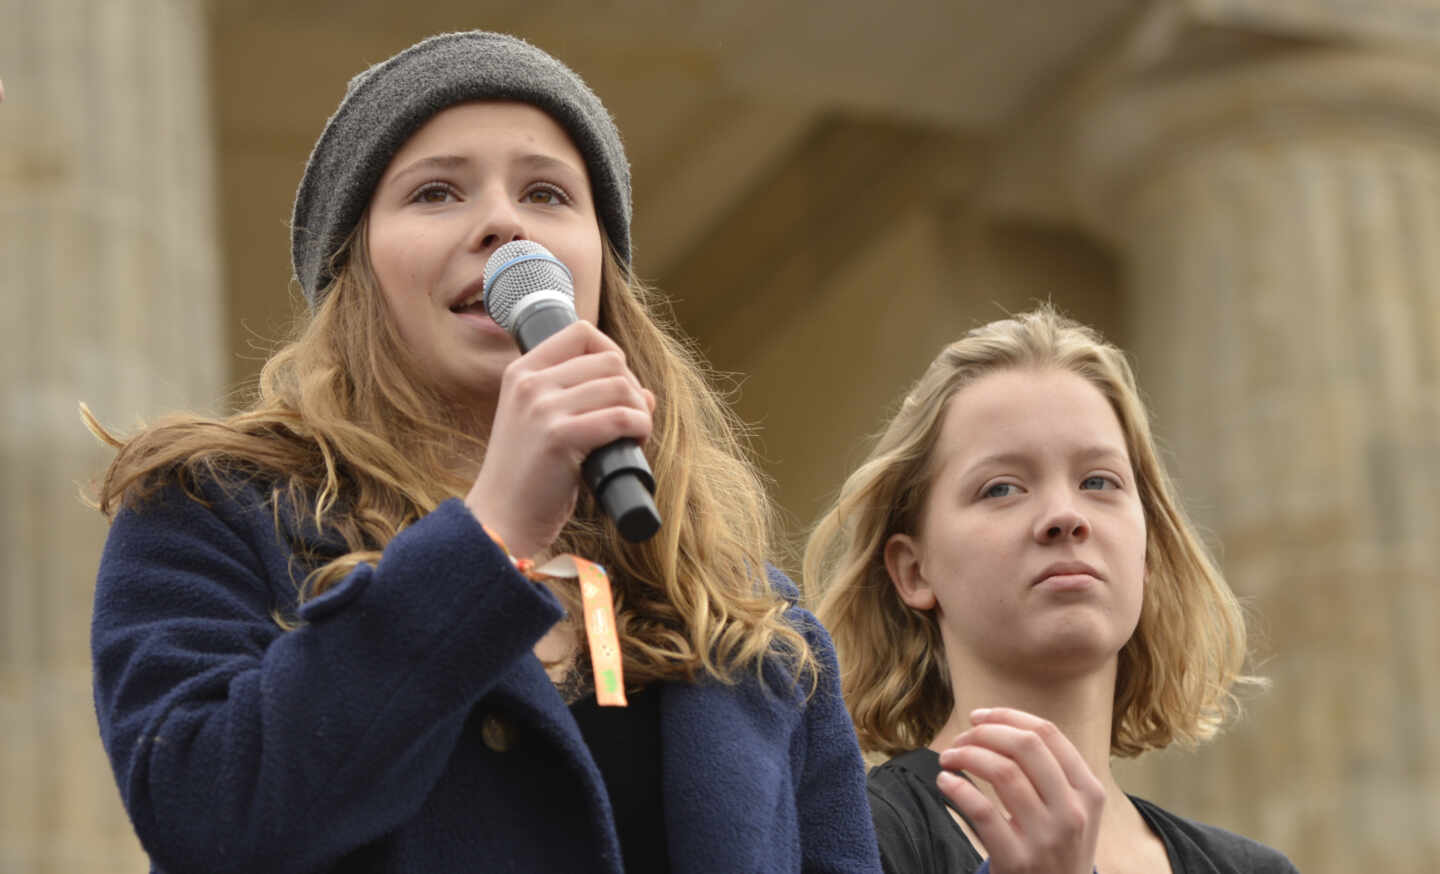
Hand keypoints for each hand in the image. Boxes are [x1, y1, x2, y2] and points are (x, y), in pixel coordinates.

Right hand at [466, 320, 653, 557]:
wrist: (501, 520)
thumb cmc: (529, 477)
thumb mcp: (545, 425)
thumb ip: (585, 400)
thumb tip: (644, 392)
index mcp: (521, 372)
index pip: (581, 332)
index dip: (612, 354)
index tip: (616, 387)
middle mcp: (529, 384)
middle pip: (609, 360)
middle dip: (631, 389)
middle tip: (629, 421)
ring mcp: (542, 408)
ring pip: (620, 387)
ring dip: (639, 412)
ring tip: (633, 436)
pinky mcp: (558, 437)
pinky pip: (620, 418)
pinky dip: (639, 429)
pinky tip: (634, 444)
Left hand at [936, 707, 1104, 873]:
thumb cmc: (1057, 849)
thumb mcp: (1074, 810)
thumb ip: (1052, 772)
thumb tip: (998, 724)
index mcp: (1088, 791)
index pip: (1048, 734)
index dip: (1007, 716)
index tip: (979, 717)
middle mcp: (1073, 811)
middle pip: (1025, 745)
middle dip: (984, 732)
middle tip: (960, 739)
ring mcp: (1047, 838)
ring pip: (1002, 772)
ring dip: (965, 756)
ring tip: (948, 759)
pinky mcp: (1018, 860)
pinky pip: (981, 810)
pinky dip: (957, 788)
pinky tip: (945, 782)